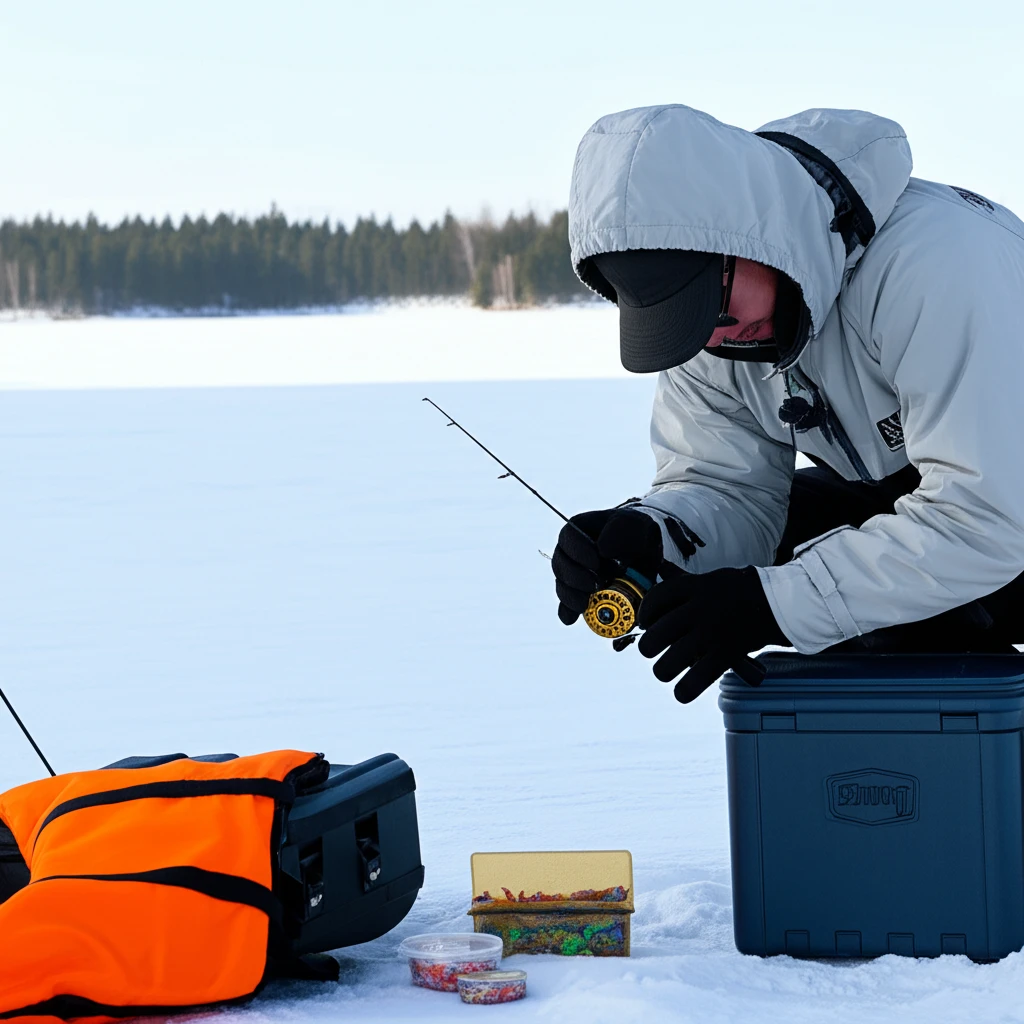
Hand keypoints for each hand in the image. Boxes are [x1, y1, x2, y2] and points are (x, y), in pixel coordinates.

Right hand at [551, 508, 662, 624]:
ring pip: (562, 586)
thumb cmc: (637, 534)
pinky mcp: (580, 595)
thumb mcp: (635, 524)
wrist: (647, 555)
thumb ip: (620, 529)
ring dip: (572, 596)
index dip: (577, 551)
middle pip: (560, 564)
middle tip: (596, 584)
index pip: (567, 537)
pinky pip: (566, 605)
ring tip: (588, 601)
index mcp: (580, 529)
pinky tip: (572, 618)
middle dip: (575, 577)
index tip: (595, 562)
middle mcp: (571, 553)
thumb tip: (601, 548)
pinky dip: (568, 612)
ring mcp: (574, 575)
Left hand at [637, 567, 787, 701]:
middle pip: (655, 636)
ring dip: (663, 670)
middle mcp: (698, 609)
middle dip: (648, 647)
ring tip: (666, 669)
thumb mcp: (710, 579)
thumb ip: (685, 591)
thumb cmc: (740, 591)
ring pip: (668, 663)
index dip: (644, 613)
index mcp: (693, 587)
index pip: (654, 599)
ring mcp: (711, 633)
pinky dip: (685, 690)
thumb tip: (657, 601)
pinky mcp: (725, 654)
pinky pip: (696, 680)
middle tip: (654, 649)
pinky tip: (682, 691)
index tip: (646, 622)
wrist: (778, 602)